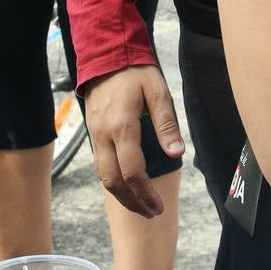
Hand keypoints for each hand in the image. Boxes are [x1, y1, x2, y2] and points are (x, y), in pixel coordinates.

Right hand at [83, 65, 184, 217]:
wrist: (107, 57)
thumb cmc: (136, 72)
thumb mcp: (158, 92)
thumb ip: (167, 124)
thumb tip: (177, 152)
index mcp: (122, 126)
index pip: (131, 171)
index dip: (144, 193)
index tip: (157, 206)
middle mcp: (104, 136)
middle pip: (113, 181)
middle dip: (133, 202)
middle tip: (151, 212)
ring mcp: (95, 135)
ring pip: (103, 177)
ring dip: (122, 196)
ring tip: (141, 206)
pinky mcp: (93, 134)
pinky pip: (100, 165)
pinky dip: (113, 181)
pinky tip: (127, 186)